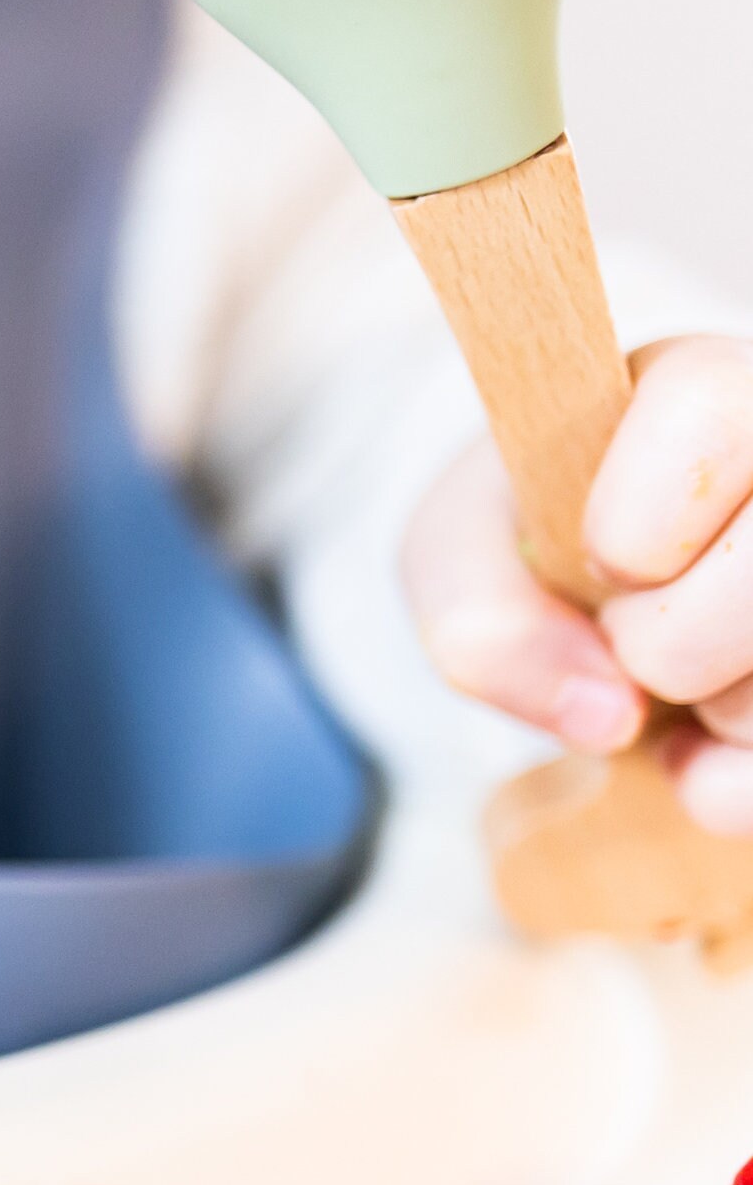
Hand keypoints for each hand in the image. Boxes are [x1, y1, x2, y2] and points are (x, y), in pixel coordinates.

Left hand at [406, 336, 752, 833]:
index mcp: (713, 392)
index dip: (633, 518)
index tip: (600, 559)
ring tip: (680, 686)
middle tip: (632, 637)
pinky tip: (702, 759)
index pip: (711, 404)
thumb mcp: (460, 559)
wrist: (594, 609)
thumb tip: (606, 714)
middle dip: (669, 644)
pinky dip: (735, 792)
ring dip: (714, 719)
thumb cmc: (529, 548)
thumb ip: (480, 617)